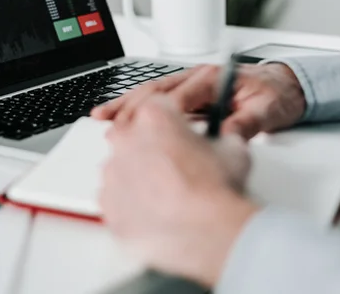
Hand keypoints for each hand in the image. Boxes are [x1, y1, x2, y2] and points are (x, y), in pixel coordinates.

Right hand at [92, 63, 305, 138]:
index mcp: (214, 77)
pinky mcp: (189, 94)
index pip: (180, 95)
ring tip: (103, 116)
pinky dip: (137, 107)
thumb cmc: (277, 95)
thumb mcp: (268, 112)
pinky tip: (121, 116)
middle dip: (131, 106)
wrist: (288, 86)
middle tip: (110, 124)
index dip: (160, 114)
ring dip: (127, 104)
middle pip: (156, 90)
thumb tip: (225, 138)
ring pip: (152, 92)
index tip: (144, 131)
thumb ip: (245, 124)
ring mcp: (191, 84)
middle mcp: (198, 76)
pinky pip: (159, 99)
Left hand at [100, 96, 258, 285]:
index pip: (156, 106)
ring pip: (121, 167)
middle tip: (172, 164)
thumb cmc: (217, 190)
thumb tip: (223, 139)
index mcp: (155, 115)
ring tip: (166, 194)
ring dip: (138, 176)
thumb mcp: (232, 148)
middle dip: (149, 146)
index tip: (177, 133)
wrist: (206, 232)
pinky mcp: (107, 203)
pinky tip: (154, 211)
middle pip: (132, 134)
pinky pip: (115, 199)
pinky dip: (130, 203)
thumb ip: (220, 137)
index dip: (172, 122)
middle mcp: (127, 139)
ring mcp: (112, 172)